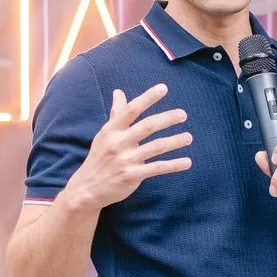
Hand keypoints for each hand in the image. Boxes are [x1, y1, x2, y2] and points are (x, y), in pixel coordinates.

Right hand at [65, 84, 191, 210]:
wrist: (87, 188)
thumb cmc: (100, 156)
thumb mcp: (105, 134)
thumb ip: (116, 113)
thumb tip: (118, 92)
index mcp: (112, 130)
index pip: (132, 110)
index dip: (147, 98)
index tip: (163, 88)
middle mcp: (118, 143)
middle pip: (147, 126)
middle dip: (167, 118)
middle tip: (183, 114)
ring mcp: (125, 160)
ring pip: (156, 147)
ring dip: (175, 141)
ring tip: (188, 137)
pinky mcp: (132, 176)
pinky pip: (157, 168)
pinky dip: (174, 165)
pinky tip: (187, 162)